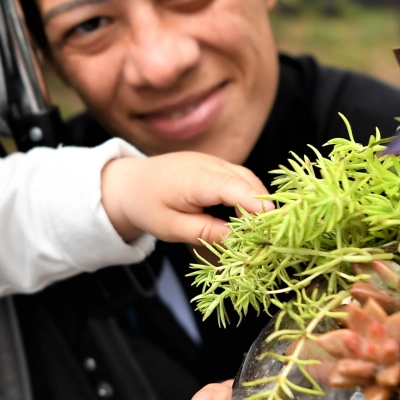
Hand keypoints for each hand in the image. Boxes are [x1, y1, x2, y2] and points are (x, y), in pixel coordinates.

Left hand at [101, 153, 267, 245]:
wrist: (129, 182)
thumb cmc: (146, 205)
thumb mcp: (170, 227)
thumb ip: (203, 232)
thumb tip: (235, 239)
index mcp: (194, 178)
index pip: (232, 187)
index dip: (254, 204)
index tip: (270, 223)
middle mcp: (208, 163)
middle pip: (247, 181)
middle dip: (261, 207)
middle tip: (266, 237)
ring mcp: (214, 161)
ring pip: (247, 178)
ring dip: (256, 202)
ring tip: (256, 231)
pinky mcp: (216, 165)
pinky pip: (240, 178)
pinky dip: (247, 196)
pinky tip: (244, 218)